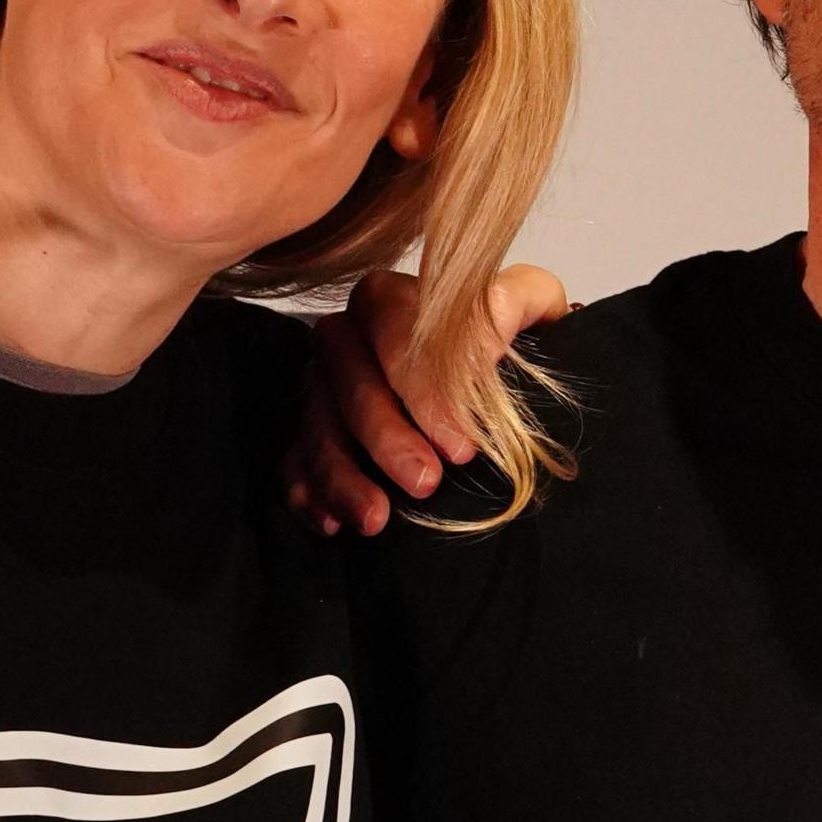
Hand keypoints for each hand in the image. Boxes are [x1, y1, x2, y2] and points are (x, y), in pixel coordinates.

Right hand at [282, 264, 569, 536]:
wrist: (497, 374)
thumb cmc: (507, 337)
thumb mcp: (528, 304)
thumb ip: (518, 300)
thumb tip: (494, 329)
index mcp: (389, 298)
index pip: (391, 328)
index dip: (422, 389)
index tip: (461, 446)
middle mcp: (345, 338)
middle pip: (347, 381)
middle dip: (383, 436)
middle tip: (425, 483)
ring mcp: (321, 387)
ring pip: (317, 428)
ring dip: (341, 476)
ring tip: (375, 520)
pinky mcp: (311, 433)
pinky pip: (293, 463)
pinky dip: (308, 494)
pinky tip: (332, 523)